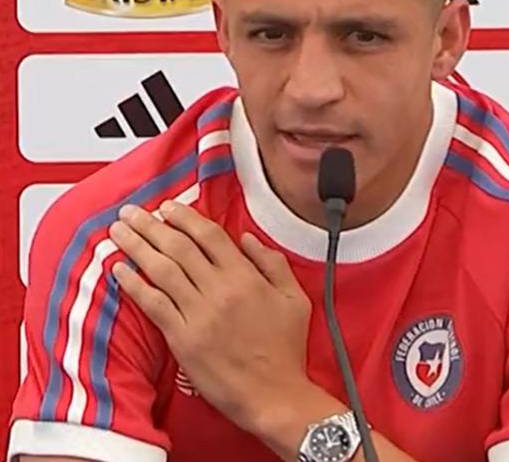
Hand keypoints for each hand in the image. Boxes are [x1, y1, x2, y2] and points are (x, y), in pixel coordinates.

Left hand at [108, 200, 314, 432]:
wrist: (273, 394)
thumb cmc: (287, 350)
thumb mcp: (295, 299)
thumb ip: (273, 264)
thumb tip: (247, 240)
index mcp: (247, 278)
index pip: (210, 236)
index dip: (186, 218)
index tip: (168, 207)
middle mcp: (220, 290)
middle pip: (179, 248)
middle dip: (152, 226)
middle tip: (132, 212)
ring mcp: (198, 314)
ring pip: (161, 270)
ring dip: (137, 247)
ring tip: (120, 231)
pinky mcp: (182, 338)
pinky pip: (153, 305)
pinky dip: (135, 285)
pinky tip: (120, 270)